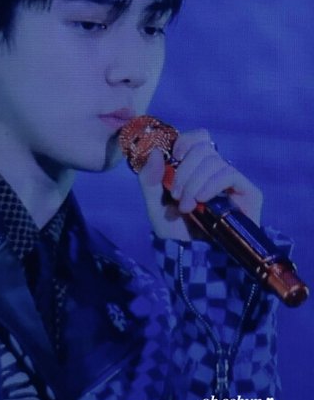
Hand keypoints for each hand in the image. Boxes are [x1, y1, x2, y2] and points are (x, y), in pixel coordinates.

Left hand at [138, 128, 262, 240]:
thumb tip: (157, 152)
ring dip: (194, 183)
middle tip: (176, 195)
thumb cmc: (177, 234)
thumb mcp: (155, 207)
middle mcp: (216, 171)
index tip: (175, 157)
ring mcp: (233, 182)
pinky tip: (202, 201)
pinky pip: (230, 174)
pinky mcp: (249, 193)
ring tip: (187, 207)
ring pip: (214, 161)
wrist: (196, 261)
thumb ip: (149, 180)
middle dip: (184, 171)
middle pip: (203, 148)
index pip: (198, 138)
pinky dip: (212, 184)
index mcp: (195, 168)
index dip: (186, 141)